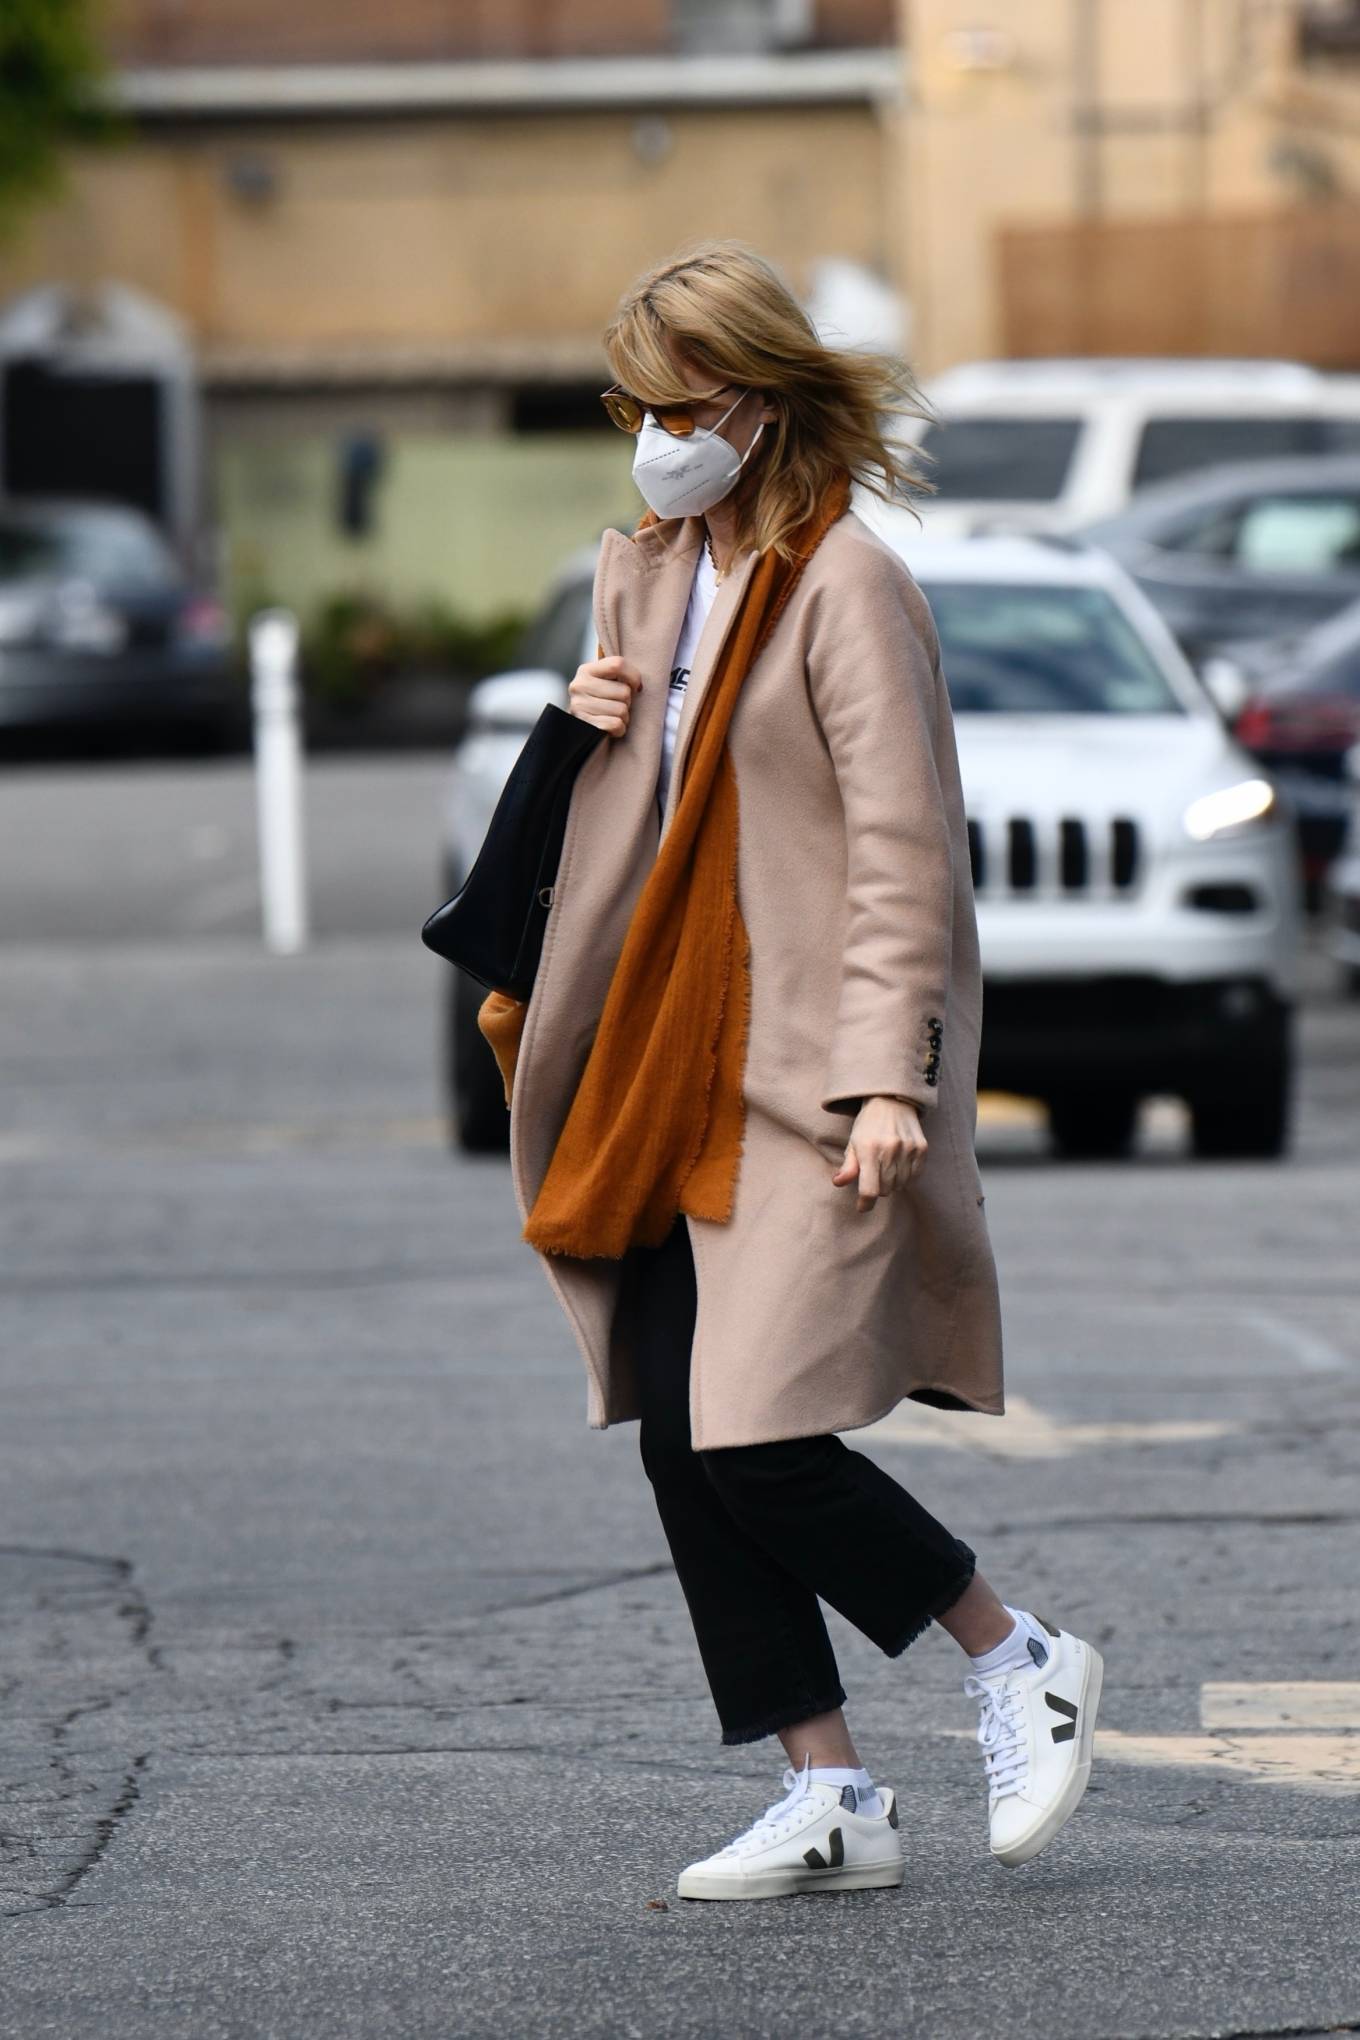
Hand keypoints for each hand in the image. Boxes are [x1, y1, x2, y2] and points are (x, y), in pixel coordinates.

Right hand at [569, 654, 641, 736]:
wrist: (585, 732)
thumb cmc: (603, 705)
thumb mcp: (607, 684)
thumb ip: (620, 676)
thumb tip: (639, 686)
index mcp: (586, 671)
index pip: (617, 664)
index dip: (633, 676)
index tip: (636, 687)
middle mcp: (579, 686)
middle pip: (624, 691)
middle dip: (627, 703)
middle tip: (617, 707)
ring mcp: (579, 706)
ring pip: (621, 710)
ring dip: (624, 718)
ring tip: (613, 718)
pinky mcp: (585, 725)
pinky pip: (616, 725)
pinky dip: (619, 730)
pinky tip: (610, 729)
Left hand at [831, 1095, 927, 1212]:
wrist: (892, 1101)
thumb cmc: (868, 1124)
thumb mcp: (853, 1143)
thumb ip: (848, 1166)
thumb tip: (838, 1183)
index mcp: (869, 1149)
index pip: (869, 1190)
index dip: (865, 1203)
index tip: (862, 1206)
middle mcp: (890, 1150)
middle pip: (885, 1190)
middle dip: (877, 1187)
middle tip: (874, 1174)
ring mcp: (908, 1149)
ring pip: (900, 1185)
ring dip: (892, 1183)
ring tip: (886, 1167)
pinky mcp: (922, 1149)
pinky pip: (914, 1177)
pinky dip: (906, 1177)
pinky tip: (899, 1164)